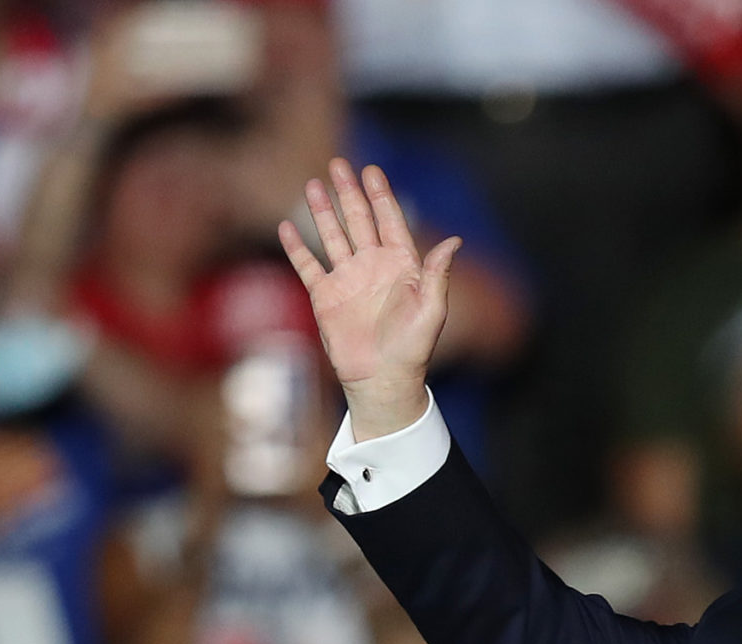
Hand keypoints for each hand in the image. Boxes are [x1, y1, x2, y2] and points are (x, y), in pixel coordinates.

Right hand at [278, 160, 460, 439]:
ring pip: (332, 236)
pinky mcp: (325, 297)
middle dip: (349, 193)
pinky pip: (308, 266)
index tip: (372, 171)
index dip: (381, 197)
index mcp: (401, 267)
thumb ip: (437, 274)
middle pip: (359, 221)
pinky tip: (286, 227)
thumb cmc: (412, 349)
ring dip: (322, 211)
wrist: (383, 380)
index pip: (390, 222)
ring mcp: (348, 280)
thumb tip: (455, 241)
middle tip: (339, 165)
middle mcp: (373, 267)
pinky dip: (297, 248)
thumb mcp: (432, 310)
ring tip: (314, 185)